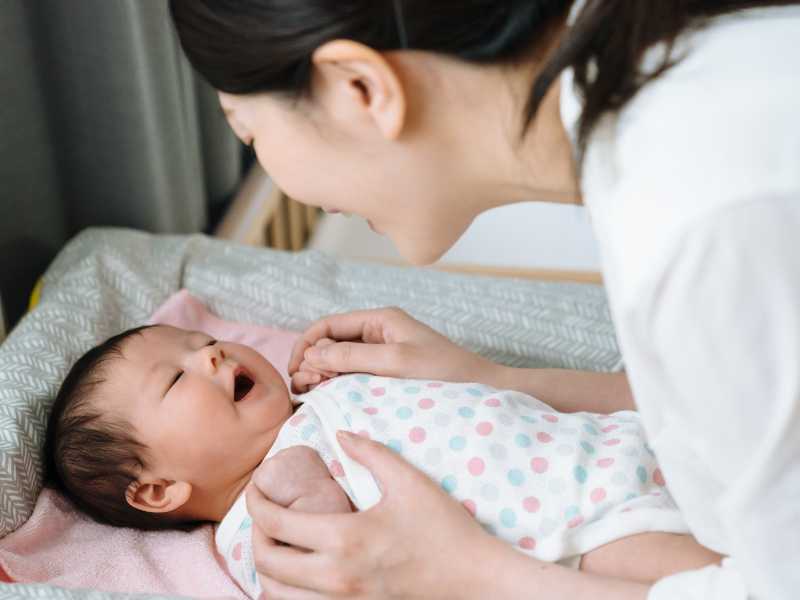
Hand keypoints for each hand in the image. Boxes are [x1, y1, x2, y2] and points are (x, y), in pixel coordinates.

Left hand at [245, 430, 502, 598]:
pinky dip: (288, 594)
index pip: (275, 524)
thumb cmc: (444, 529)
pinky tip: (298, 575)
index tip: (257, 487)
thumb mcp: (409, 481)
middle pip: (267, 564)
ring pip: (277, 596)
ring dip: (267, 570)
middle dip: (255, 536)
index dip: (256, 503)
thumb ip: (370, 452)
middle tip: (265, 515)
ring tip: (277, 545)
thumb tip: (339, 434)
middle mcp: (336, 578)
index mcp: (345, 539)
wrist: (476, 580)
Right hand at [287, 307, 494, 386]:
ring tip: (312, 394)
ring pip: (340, 359)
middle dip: (311, 361)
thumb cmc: (444, 373)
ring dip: (322, 373)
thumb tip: (312, 354)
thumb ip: (353, 355)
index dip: (307, 344)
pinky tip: (331, 397)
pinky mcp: (388, 372)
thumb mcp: (395, 362)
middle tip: (303, 388)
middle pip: (331, 341)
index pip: (329, 325)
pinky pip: (354, 373)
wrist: (481, 389)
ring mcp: (383, 353)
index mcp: (380, 320)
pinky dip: (338, 383)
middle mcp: (379, 332)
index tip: (295, 370)